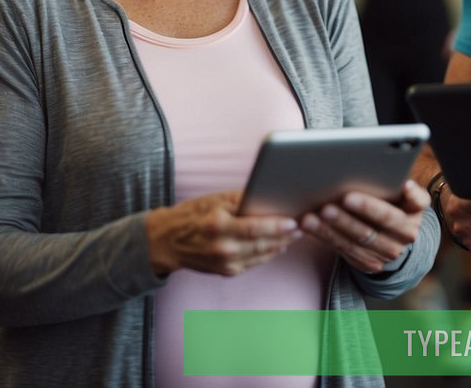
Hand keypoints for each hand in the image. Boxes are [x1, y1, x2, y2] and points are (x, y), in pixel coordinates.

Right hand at [145, 191, 302, 276]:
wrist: (168, 242)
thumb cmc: (193, 215)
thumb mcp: (215, 200)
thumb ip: (243, 200)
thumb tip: (271, 197)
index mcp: (218, 226)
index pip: (255, 228)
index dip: (277, 226)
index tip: (294, 220)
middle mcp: (222, 248)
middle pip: (263, 244)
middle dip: (286, 235)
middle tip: (302, 225)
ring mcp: (225, 264)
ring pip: (262, 255)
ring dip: (281, 245)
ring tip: (295, 234)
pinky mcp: (227, 272)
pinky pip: (255, 262)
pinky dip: (269, 254)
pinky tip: (279, 245)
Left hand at [300, 181, 429, 273]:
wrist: (389, 237)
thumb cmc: (387, 202)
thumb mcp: (396, 192)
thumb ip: (391, 180)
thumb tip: (377, 169)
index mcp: (415, 209)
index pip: (417, 200)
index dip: (411, 194)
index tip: (404, 185)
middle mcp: (407, 233)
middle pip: (384, 221)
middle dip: (361, 210)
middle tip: (340, 200)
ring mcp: (389, 251)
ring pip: (359, 239)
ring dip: (334, 227)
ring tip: (315, 215)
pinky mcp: (369, 263)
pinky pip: (344, 249)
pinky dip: (324, 236)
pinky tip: (309, 225)